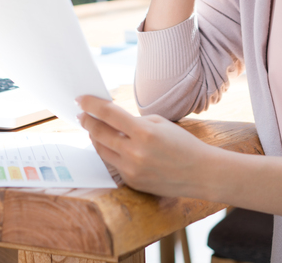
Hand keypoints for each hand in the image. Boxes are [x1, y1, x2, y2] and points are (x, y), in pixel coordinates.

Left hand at [77, 95, 216, 197]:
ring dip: (94, 137)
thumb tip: (111, 120)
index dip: (91, 105)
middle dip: (87, 121)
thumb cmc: (182, 144)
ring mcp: (132, 169)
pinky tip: (109, 145)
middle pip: (99, 133)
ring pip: (102, 150)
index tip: (80, 99)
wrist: (200, 173)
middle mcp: (135, 152)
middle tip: (82, 114)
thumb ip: (134, 121)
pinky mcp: (132, 182)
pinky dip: (109, 152)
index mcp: (144, 132)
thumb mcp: (160, 123)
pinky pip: (113, 164)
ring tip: (92, 128)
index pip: (108, 114)